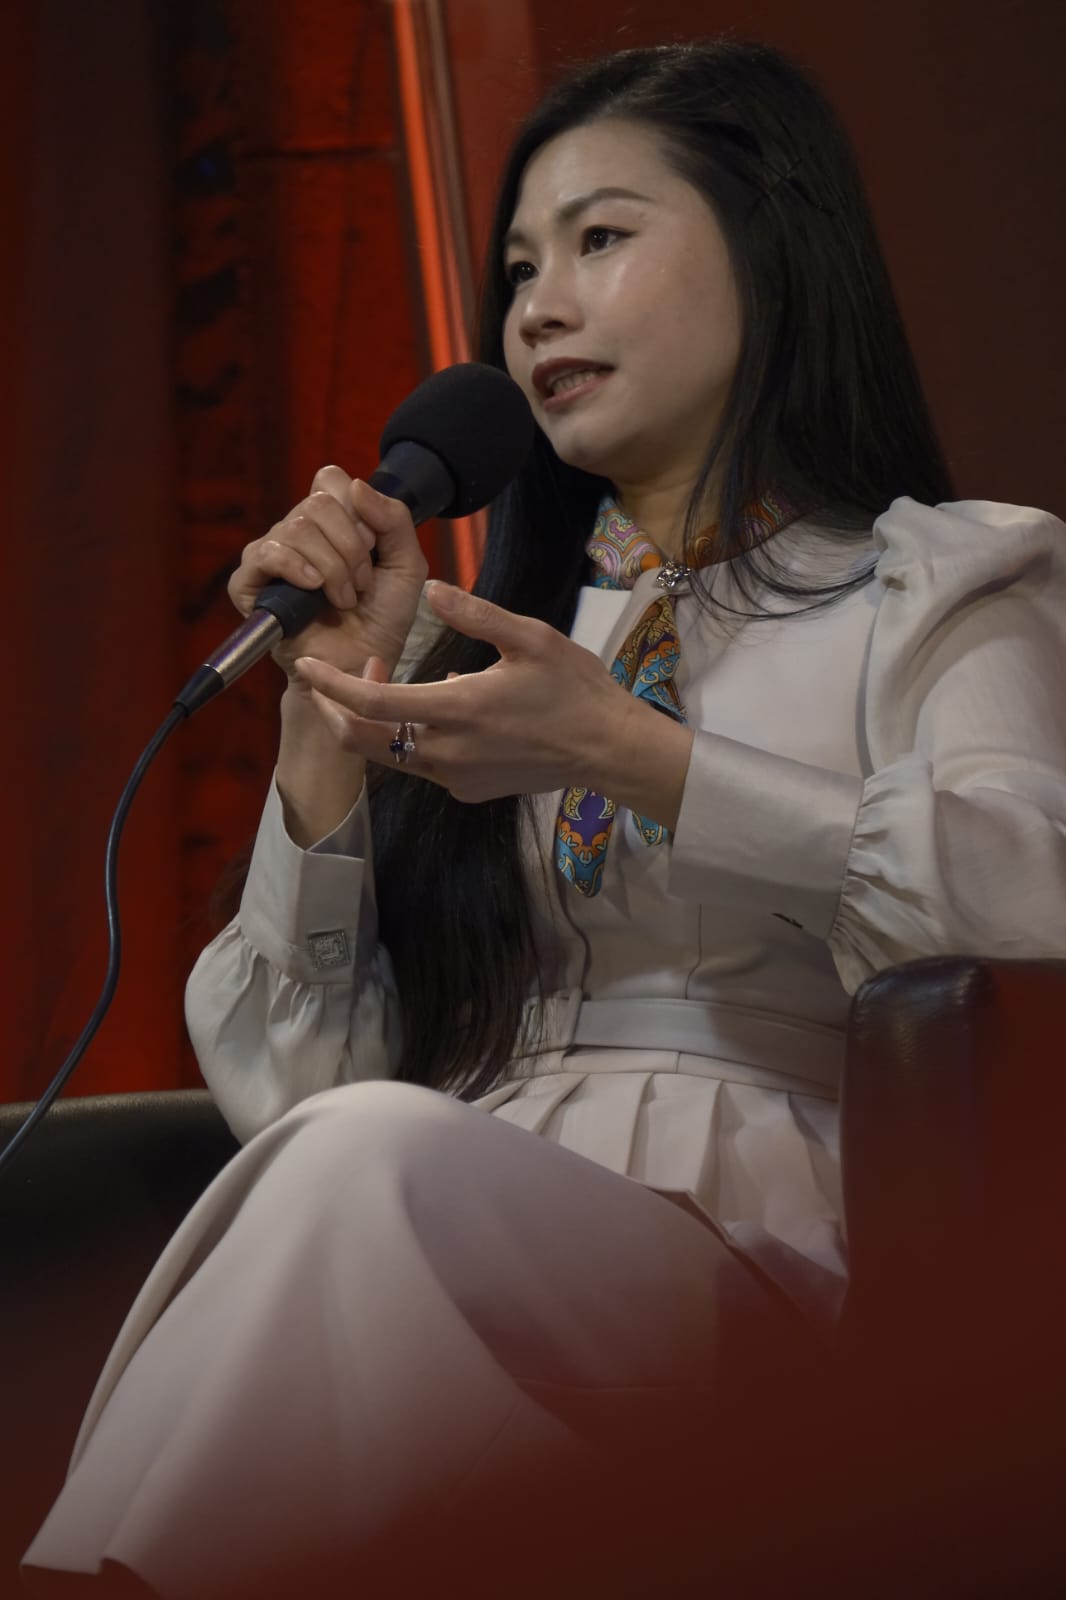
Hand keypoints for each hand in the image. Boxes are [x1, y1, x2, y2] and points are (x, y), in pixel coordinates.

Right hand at [227, 467, 428, 685]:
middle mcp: (296, 532)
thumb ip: (395, 520)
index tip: (373, 547)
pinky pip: (266, 553)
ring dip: (332, 567)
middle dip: (351, 546)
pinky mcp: (248, 584)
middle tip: (362, 584)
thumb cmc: (382, 619)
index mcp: (329, 521)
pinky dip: (297, 568)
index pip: (330, 479)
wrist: (361, 666)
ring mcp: (270, 556)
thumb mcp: (407, 565)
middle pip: (317, 503)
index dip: (357, 510)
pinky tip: (314, 589)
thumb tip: (355, 485)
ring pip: (297, 528)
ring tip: (344, 600)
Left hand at [293, 583, 694, 827]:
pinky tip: (428, 708)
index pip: (370, 704)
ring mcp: (455, 778)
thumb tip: (433, 589)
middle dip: (335, 710)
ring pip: (388, 756)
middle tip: (331, 677)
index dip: (331, 685)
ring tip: (382, 679)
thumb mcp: (530, 637)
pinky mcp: (467, 790)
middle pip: (363, 741)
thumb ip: (476, 614)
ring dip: (372, 721)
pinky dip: (406, 737)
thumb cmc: (574, 688)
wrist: (607, 749)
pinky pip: (420, 766)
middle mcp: (447, 753)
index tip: (307, 666)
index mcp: (457, 710)